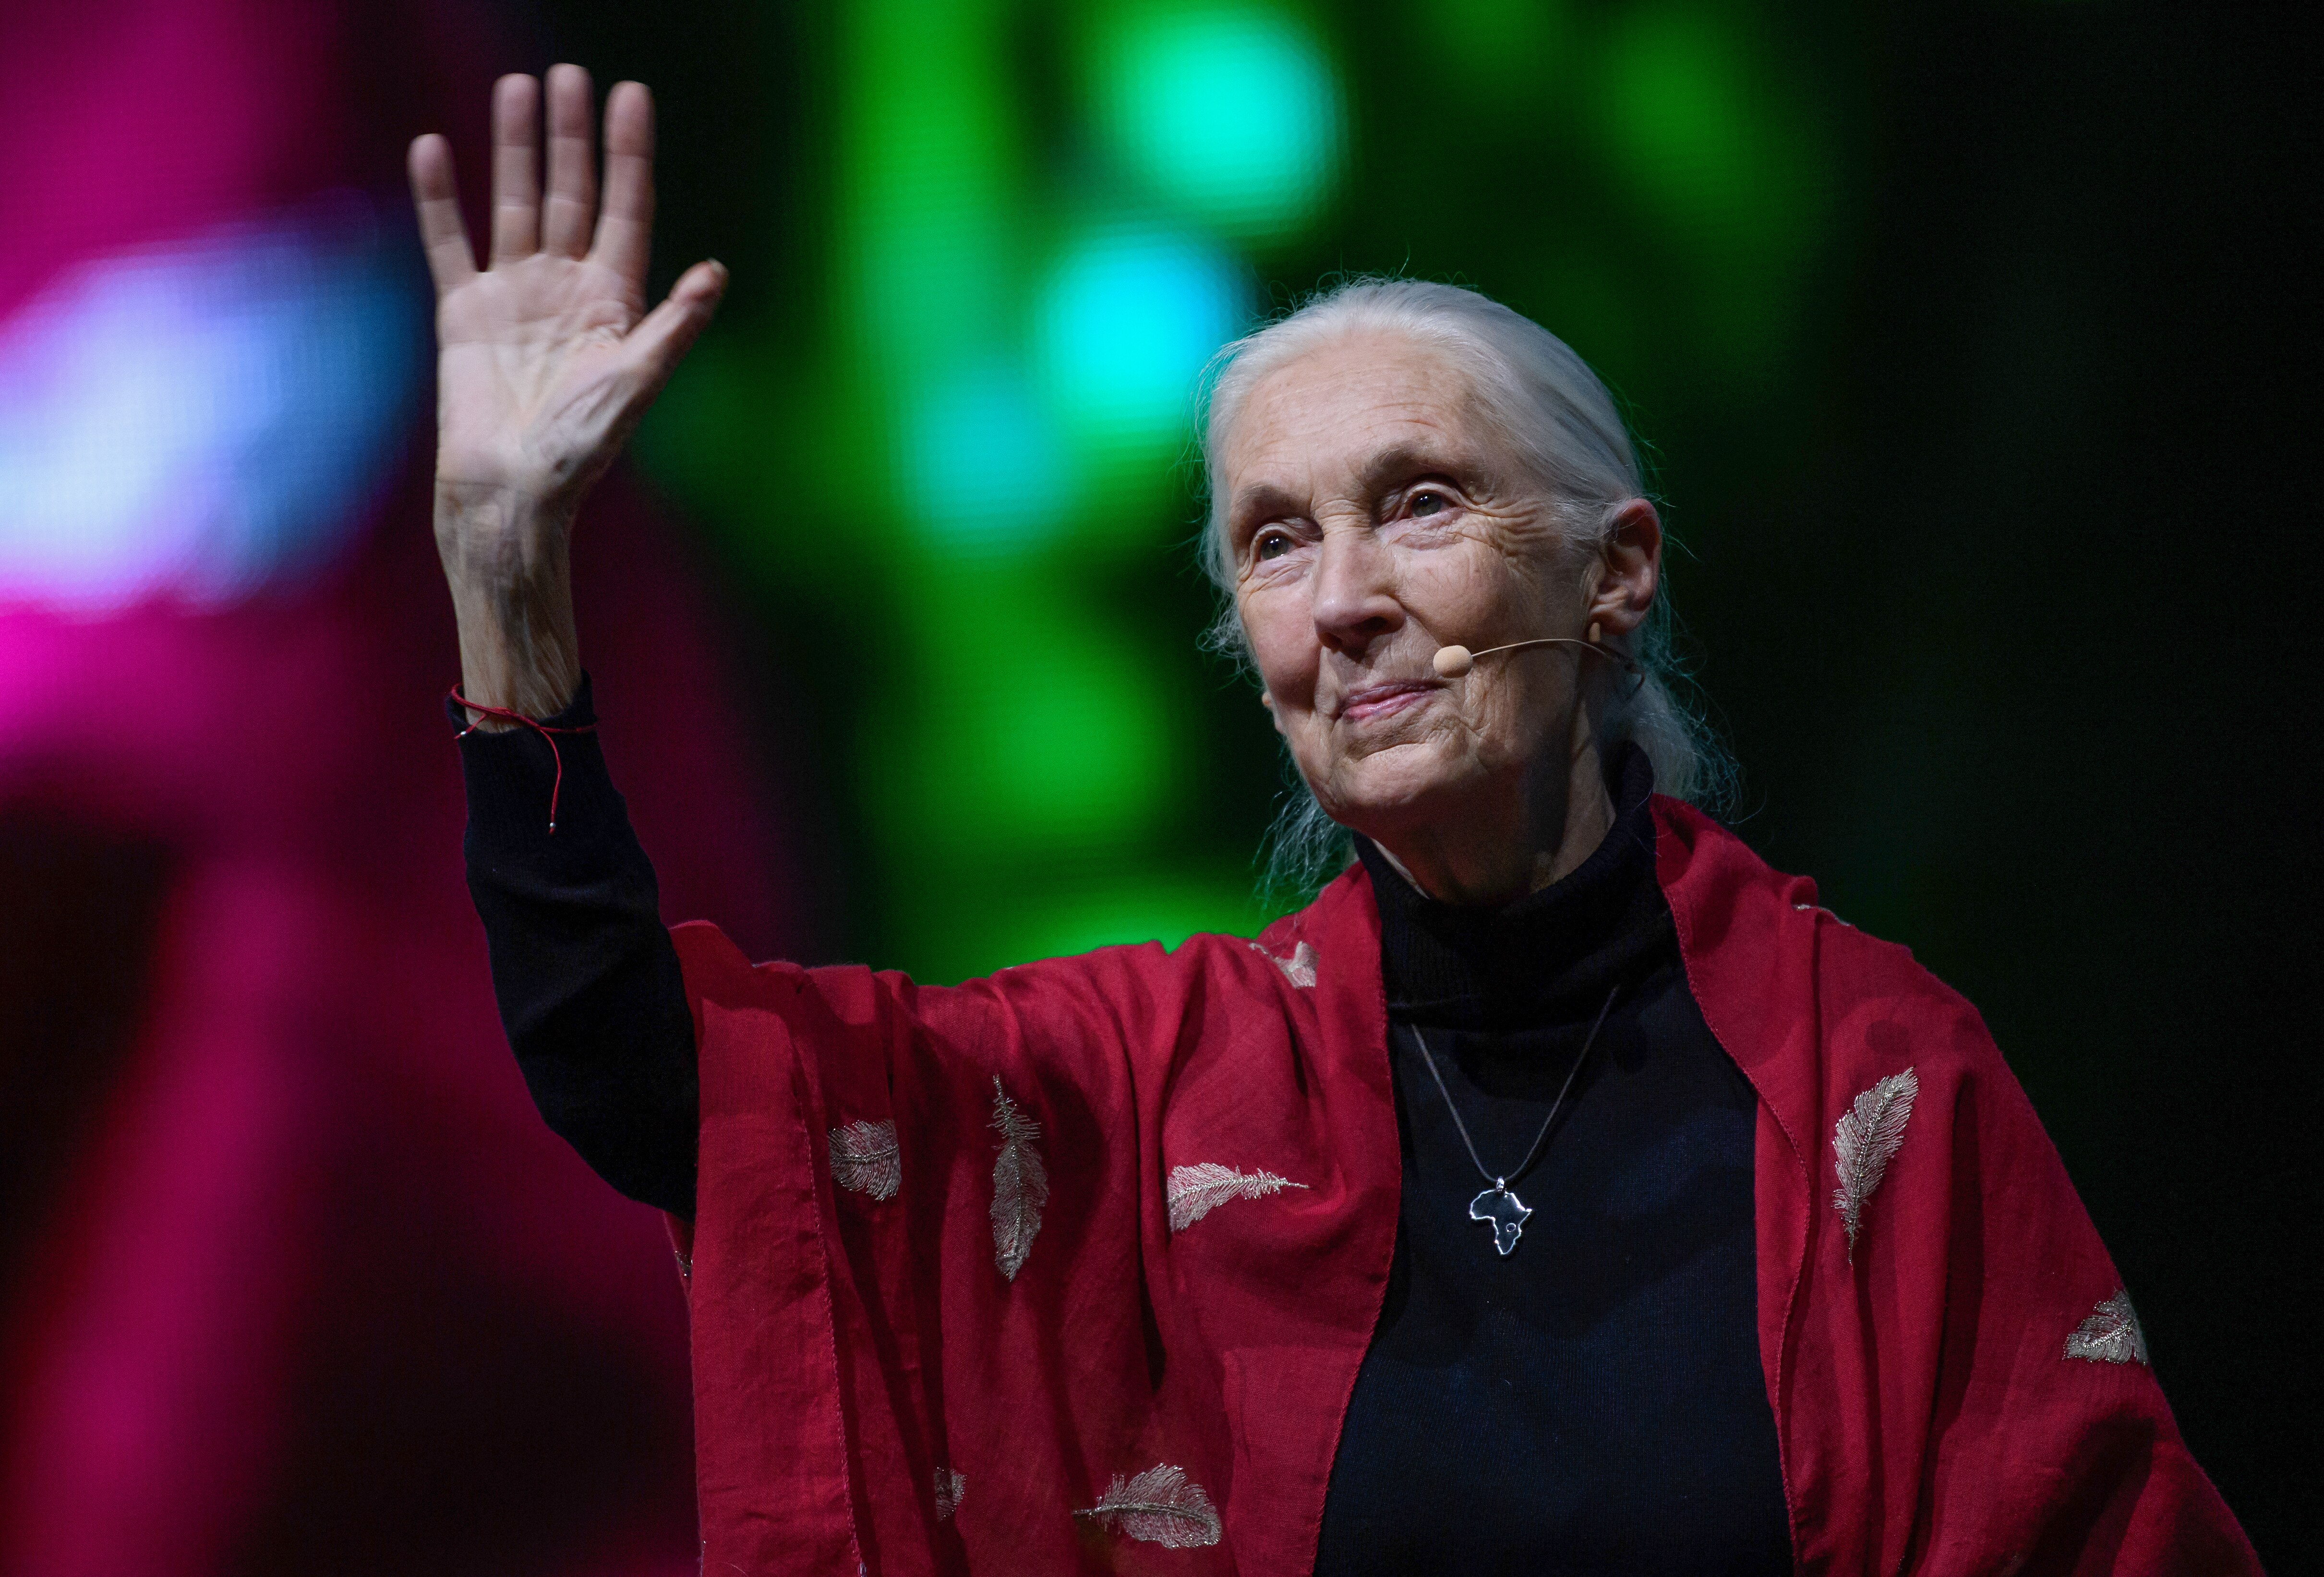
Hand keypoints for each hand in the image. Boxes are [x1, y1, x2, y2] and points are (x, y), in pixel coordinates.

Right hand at [410, 67, 723, 717]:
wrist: (512, 492)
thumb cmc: (579, 449)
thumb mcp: (636, 384)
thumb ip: (672, 326)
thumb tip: (716, 271)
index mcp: (614, 301)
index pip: (625, 209)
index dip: (628, 153)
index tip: (630, 94)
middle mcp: (565, 288)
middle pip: (570, 192)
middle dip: (571, 135)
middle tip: (570, 73)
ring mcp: (513, 295)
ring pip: (514, 202)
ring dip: (515, 147)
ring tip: (517, 88)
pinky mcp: (463, 312)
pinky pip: (449, 241)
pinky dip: (439, 197)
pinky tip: (433, 146)